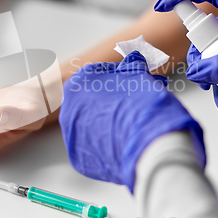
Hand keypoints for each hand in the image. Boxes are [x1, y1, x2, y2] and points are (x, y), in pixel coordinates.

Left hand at [59, 51, 204, 192]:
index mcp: (78, 83)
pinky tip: (123, 143)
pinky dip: (106, 146)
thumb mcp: (140, 74)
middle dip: (111, 101)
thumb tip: (134, 59)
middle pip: (90, 101)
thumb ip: (132, 65)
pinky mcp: (78, 158)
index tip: (130, 84)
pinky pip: (92, 148)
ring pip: (90, 124)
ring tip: (130, 125)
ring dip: (108, 122)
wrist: (149, 145)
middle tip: (133, 104)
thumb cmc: (143, 105)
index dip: (116, 78)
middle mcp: (68, 109)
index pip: (95, 75)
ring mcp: (71, 136)